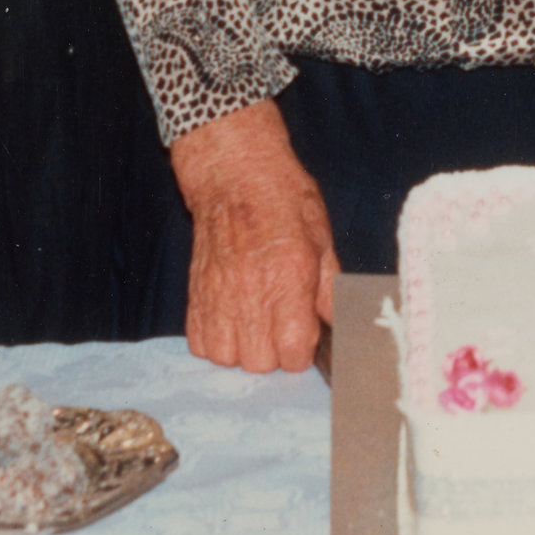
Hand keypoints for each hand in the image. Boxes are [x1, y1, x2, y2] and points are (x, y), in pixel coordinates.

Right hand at [169, 100, 336, 372]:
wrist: (233, 171)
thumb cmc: (283, 196)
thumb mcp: (321, 235)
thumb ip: (331, 287)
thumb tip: (340, 326)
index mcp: (288, 277)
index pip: (294, 354)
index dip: (305, 350)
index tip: (307, 331)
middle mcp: (250, 292)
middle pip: (260, 364)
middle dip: (276, 352)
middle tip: (282, 324)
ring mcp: (217, 295)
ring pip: (228, 358)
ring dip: (244, 349)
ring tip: (256, 323)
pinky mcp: (194, 293)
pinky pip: (200, 344)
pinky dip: (217, 341)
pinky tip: (233, 319)